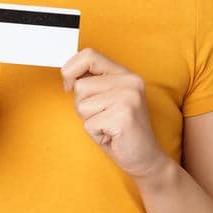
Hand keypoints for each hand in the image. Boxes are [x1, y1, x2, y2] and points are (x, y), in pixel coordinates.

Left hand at [60, 48, 169, 178]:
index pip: (88, 55)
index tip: (69, 86)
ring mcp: (128, 98)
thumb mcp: (106, 99)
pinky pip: (89, 123)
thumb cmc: (120, 130)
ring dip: (89, 121)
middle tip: (102, 117)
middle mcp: (129, 82)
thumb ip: (92, 83)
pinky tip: (112, 135)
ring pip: (82, 105)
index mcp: (125, 74)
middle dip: (82, 106)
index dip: (71, 69)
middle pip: (80, 86)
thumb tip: (67, 74)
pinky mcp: (123, 117)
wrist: (145, 158)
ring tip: (108, 126)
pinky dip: (96, 134)